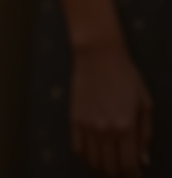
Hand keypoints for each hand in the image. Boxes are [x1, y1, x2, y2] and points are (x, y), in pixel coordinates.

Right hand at [71, 42, 151, 176]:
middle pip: (110, 166)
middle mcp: (104, 129)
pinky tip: (94, 153)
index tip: (136, 175)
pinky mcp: (74, 117)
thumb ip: (145, 134)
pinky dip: (86, 156)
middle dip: (119, 173)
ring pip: (93, 161)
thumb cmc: (125, 76)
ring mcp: (87, 124)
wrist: (98, 55)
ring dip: (103, 166)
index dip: (133, 175)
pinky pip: (77, 147)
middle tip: (124, 169)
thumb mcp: (144, 104)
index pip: (129, 165)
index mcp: (125, 126)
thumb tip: (143, 159)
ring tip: (110, 162)